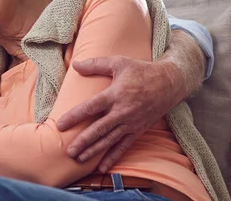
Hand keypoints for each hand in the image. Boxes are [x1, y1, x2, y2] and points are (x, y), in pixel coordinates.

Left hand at [56, 56, 181, 171]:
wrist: (170, 83)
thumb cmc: (142, 70)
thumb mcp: (119, 62)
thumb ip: (96, 64)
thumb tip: (75, 65)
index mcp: (115, 94)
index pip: (91, 107)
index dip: (75, 116)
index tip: (60, 125)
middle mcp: (122, 111)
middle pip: (99, 129)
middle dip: (83, 141)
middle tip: (68, 151)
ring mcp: (131, 123)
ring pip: (109, 140)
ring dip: (94, 151)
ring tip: (79, 159)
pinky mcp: (138, 130)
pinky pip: (124, 146)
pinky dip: (113, 157)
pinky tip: (102, 167)